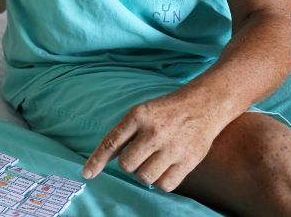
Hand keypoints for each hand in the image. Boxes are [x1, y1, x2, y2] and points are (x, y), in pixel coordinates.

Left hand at [82, 90, 227, 191]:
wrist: (203, 105)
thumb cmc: (167, 111)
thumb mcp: (142, 112)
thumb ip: (126, 132)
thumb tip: (108, 157)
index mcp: (138, 116)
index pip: (111, 142)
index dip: (97, 160)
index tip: (87, 174)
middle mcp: (154, 132)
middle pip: (127, 165)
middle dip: (130, 164)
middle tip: (141, 155)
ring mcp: (172, 147)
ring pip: (145, 177)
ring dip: (145, 174)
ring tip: (154, 160)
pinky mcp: (189, 161)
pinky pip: (165, 185)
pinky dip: (162, 181)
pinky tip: (166, 168)